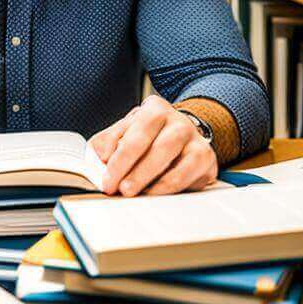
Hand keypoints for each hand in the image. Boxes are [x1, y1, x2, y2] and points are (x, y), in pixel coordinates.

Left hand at [89, 95, 217, 196]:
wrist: (183, 137)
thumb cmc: (149, 136)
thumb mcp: (125, 132)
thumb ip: (108, 143)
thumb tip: (96, 161)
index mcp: (154, 109)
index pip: (135, 134)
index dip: (119, 160)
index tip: (106, 180)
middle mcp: (178, 121)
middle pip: (156, 147)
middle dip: (135, 172)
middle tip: (120, 190)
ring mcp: (195, 139)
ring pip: (173, 161)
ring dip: (150, 180)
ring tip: (134, 194)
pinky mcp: (205, 159)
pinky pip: (186, 175)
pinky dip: (167, 187)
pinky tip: (153, 193)